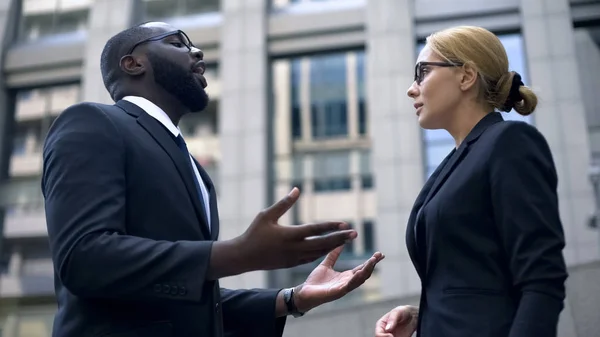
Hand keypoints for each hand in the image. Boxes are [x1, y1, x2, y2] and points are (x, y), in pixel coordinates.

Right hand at [237, 188, 356, 270]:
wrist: (244, 257)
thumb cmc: (254, 233)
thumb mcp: (267, 215)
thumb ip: (284, 203)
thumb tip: (297, 189)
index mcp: (289, 235)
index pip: (315, 230)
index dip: (331, 226)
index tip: (345, 223)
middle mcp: (294, 248)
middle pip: (322, 243)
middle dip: (340, 238)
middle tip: (355, 234)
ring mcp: (294, 258)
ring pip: (318, 253)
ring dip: (333, 246)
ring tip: (346, 240)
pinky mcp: (292, 263)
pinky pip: (311, 258)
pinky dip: (322, 253)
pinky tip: (329, 248)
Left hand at [293, 246, 384, 312]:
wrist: (304, 292)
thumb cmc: (315, 281)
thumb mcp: (326, 264)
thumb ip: (333, 255)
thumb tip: (340, 242)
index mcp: (345, 276)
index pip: (362, 268)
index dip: (371, 261)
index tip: (379, 254)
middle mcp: (347, 282)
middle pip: (364, 273)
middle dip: (373, 264)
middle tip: (380, 255)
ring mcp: (344, 288)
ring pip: (359, 279)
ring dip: (367, 270)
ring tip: (373, 261)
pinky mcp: (337, 292)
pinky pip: (349, 286)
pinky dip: (355, 279)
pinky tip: (360, 272)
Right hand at [375, 305, 418, 336]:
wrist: (413, 316)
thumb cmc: (403, 311)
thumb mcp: (398, 312)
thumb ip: (392, 319)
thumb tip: (387, 329)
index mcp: (381, 325)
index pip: (378, 334)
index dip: (384, 336)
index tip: (391, 336)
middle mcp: (385, 332)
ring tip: (400, 336)